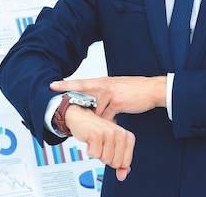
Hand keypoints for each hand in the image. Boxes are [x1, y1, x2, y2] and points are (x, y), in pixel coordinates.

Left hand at [50, 76, 166, 121]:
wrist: (152, 89)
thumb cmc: (135, 90)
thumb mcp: (116, 88)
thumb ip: (104, 95)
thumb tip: (95, 106)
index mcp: (103, 81)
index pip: (81, 82)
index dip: (66, 83)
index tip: (53, 85)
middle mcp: (104, 85)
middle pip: (82, 90)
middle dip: (69, 93)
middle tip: (56, 93)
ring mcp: (110, 93)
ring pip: (95, 110)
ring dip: (96, 118)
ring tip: (100, 121)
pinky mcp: (117, 102)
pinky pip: (106, 116)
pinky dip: (107, 122)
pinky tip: (111, 124)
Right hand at [65, 105, 134, 180]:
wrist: (83, 117)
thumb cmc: (99, 132)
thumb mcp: (113, 147)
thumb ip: (121, 163)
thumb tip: (122, 176)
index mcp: (127, 137)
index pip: (125, 163)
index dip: (115, 161)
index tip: (110, 150)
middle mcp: (121, 133)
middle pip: (115, 163)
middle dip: (106, 158)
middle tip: (102, 145)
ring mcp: (109, 133)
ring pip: (105, 159)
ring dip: (98, 154)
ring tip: (96, 142)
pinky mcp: (97, 134)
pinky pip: (94, 154)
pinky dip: (90, 150)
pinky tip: (90, 140)